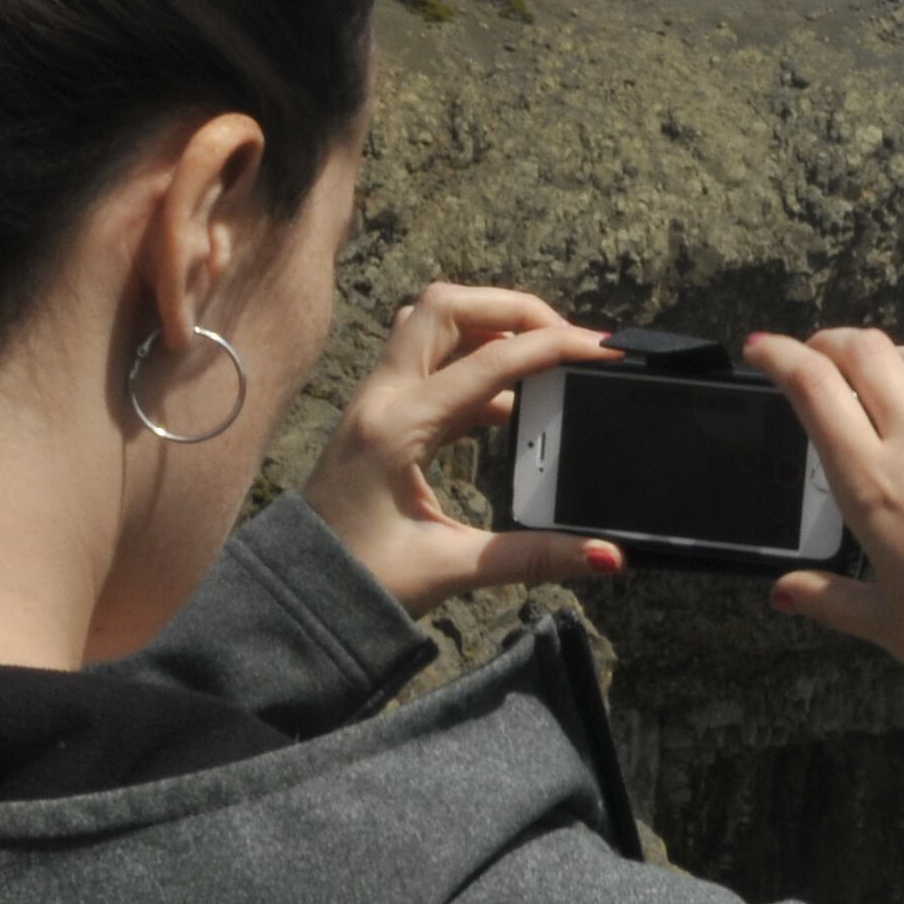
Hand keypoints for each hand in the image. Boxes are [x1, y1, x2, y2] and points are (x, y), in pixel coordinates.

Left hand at [302, 285, 628, 612]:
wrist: (294, 597)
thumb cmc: (358, 583)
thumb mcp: (450, 568)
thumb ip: (534, 557)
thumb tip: (608, 555)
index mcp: (397, 427)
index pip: (490, 361)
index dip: (554, 346)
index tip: (603, 348)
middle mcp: (381, 399)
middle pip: (446, 307)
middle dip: (512, 307)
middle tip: (565, 338)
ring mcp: (375, 402)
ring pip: (430, 325)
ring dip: (487, 326)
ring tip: (540, 359)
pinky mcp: (379, 416)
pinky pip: (428, 362)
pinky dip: (473, 362)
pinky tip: (509, 404)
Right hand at [746, 329, 903, 685]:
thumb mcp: (878, 619)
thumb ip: (825, 596)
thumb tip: (784, 593)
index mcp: (871, 484)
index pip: (814, 387)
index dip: (779, 355)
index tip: (760, 348)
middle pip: (868, 353)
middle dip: (831, 341)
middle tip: (814, 355)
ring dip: (893, 355)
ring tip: (878, 372)